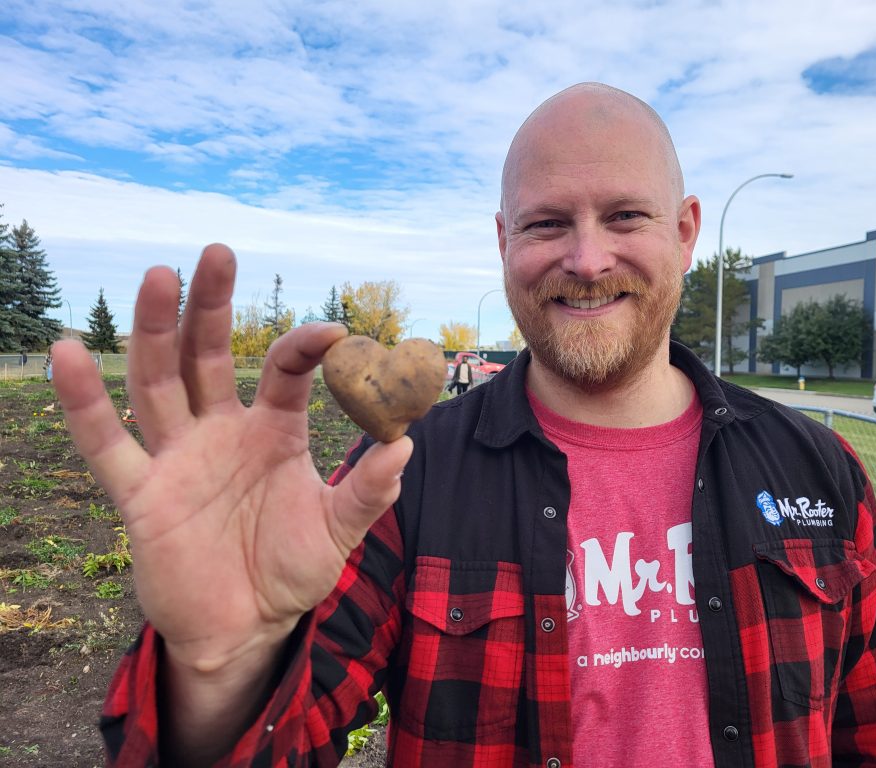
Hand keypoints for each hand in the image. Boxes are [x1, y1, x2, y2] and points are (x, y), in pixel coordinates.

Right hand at [53, 244, 411, 673]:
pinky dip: (84, 404)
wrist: (246, 628)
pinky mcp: (142, 495)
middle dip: (212, 306)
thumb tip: (404, 446)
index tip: (335, 335)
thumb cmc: (291, 570)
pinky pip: (107, 445)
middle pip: (210, 355)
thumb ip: (367, 492)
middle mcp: (222, 432)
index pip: (284, 373)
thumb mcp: (336, 532)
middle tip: (218, 252)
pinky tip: (66, 353)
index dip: (304, 349)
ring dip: (156, 332)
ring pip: (160, 382)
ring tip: (159, 277)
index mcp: (274, 432)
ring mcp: (179, 458)